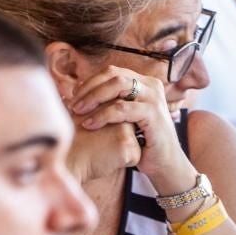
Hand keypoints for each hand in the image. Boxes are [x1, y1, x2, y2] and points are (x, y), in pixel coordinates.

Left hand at [66, 67, 196, 193]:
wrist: (163, 163)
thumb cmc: (138, 139)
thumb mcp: (122, 116)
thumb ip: (107, 101)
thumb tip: (74, 91)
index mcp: (143, 82)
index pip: (111, 72)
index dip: (89, 81)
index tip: (73, 95)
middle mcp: (151, 86)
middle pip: (114, 75)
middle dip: (89, 88)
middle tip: (72, 104)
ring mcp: (154, 98)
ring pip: (119, 86)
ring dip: (94, 98)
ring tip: (77, 112)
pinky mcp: (154, 114)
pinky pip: (123, 108)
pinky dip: (103, 115)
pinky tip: (89, 124)